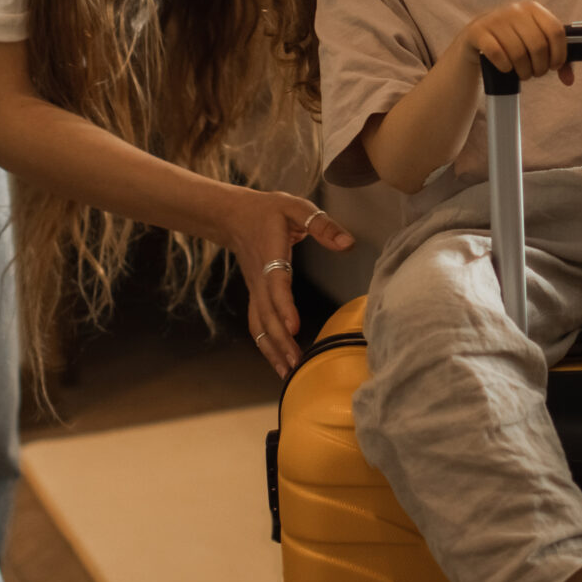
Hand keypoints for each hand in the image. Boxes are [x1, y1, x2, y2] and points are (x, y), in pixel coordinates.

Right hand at [216, 187, 354, 376]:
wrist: (234, 216)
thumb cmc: (269, 211)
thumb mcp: (297, 207)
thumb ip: (322, 225)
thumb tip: (347, 243)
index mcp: (270, 256)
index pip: (276, 285)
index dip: (284, 307)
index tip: (293, 327)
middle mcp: (259, 279)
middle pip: (266, 315)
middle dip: (280, 341)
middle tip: (297, 364)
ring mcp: (255, 290)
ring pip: (260, 325)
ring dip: (272, 349)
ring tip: (289, 373)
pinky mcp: (256, 296)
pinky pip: (258, 324)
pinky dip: (267, 346)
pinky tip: (280, 362)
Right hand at [461, 0, 575, 86]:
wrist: (475, 41)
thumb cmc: (512, 44)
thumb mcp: (533, 46)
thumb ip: (555, 60)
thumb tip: (569, 80)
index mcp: (533, 9)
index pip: (556, 31)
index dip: (559, 53)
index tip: (554, 66)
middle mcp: (515, 10)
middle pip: (538, 45)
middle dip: (540, 67)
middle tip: (535, 73)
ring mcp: (494, 19)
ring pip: (518, 53)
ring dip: (523, 71)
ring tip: (522, 74)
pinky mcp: (477, 32)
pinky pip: (497, 54)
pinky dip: (505, 66)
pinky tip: (506, 68)